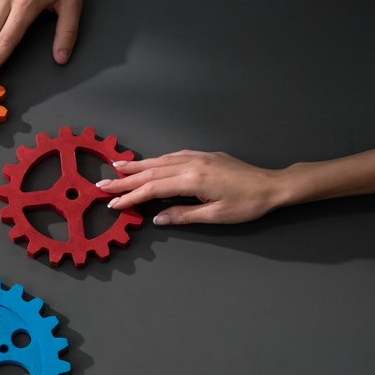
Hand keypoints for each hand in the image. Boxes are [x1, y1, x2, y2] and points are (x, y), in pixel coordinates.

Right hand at [100, 150, 290, 225]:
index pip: (152, 188)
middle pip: (151, 171)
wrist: (273, 185)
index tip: (112, 203)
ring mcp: (198, 156)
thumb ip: (183, 215)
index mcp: (192, 179)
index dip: (130, 196)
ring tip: (116, 168)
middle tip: (101, 184)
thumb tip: (157, 219)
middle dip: (124, 179)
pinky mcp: (205, 156)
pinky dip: (155, 160)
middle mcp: (191, 163)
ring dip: (137, 165)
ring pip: (160, 160)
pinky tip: (149, 163)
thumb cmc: (247, 204)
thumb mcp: (215, 216)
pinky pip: (172, 156)